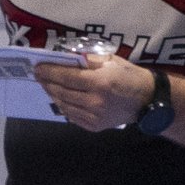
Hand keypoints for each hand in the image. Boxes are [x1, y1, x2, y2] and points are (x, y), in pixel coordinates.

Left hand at [36, 52, 158, 131]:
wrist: (147, 100)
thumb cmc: (129, 76)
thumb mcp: (111, 61)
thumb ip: (88, 60)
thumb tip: (66, 59)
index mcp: (99, 82)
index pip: (66, 77)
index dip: (49, 72)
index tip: (38, 68)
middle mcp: (95, 101)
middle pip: (62, 92)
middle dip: (48, 83)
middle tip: (39, 76)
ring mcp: (94, 116)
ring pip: (64, 105)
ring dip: (53, 95)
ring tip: (48, 86)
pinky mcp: (95, 126)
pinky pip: (72, 116)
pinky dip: (64, 107)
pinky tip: (61, 99)